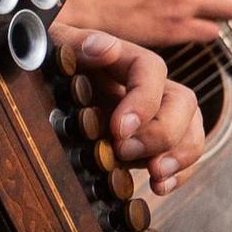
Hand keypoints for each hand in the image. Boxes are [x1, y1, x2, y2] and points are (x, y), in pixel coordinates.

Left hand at [52, 27, 204, 192]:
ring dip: (179, 155)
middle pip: (181, 101)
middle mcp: (146, 85)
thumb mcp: (52, 48)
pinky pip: (181, 152)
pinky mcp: (149, 139)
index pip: (151, 69)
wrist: (41, 83)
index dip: (143, 100)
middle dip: (162, 133)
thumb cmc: (48, 63)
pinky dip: (178, 172)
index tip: (119, 129)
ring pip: (189, 127)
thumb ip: (74, 45)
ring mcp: (153, 113)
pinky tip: (159, 187)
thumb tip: (103, 49)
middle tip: (125, 152)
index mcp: (122, 59)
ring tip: (157, 177)